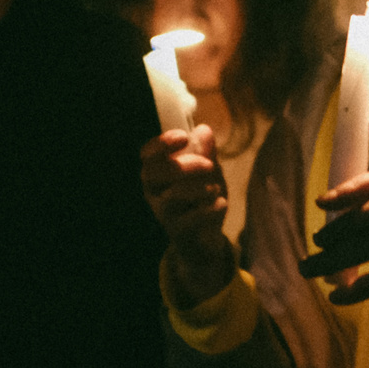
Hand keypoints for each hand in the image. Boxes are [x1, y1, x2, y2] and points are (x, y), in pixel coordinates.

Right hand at [140, 127, 237, 307]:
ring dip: (199, 188)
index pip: (147, 154)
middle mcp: (154, 192)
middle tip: (209, 165)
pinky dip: (209, 209)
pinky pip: (190, 219)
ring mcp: (163, 213)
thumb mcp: (208, 171)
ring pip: (172, 196)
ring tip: (216, 188)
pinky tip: (221, 203)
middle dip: (185, 165)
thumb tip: (204, 130)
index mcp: (157, 172)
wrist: (206, 237)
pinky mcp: (178, 232)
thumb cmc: (202, 197)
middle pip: (155, 173)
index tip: (183, 136)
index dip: (161, 143)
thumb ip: (206, 152)